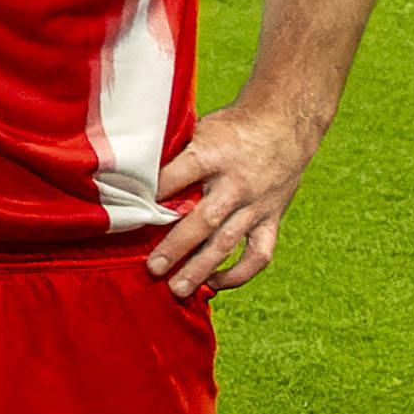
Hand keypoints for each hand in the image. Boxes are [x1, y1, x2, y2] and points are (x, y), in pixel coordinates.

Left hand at [143, 95, 316, 297]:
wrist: (284, 124)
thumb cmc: (231, 130)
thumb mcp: (201, 130)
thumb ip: (174, 154)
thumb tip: (130, 174)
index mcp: (212, 155)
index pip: (177, 176)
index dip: (154, 195)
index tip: (129, 213)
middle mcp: (236, 183)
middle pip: (204, 219)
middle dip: (176, 247)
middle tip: (153, 268)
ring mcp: (256, 204)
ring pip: (228, 242)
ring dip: (202, 268)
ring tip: (177, 289)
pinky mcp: (272, 218)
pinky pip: (259, 253)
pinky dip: (240, 273)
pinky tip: (215, 283)